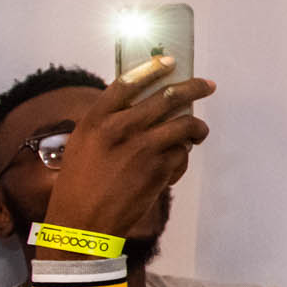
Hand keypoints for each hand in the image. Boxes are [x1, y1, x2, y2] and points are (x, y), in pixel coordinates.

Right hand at [41, 59, 213, 239]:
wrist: (82, 225)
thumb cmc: (79, 186)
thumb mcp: (83, 145)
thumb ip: (109, 125)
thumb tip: (142, 108)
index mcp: (95, 120)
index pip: (128, 82)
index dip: (152, 69)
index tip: (170, 61)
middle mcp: (120, 129)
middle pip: (167, 97)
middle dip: (194, 87)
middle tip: (208, 85)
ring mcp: (143, 148)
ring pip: (185, 124)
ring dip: (197, 127)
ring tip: (197, 132)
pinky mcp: (160, 169)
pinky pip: (183, 154)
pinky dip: (182, 159)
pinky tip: (171, 169)